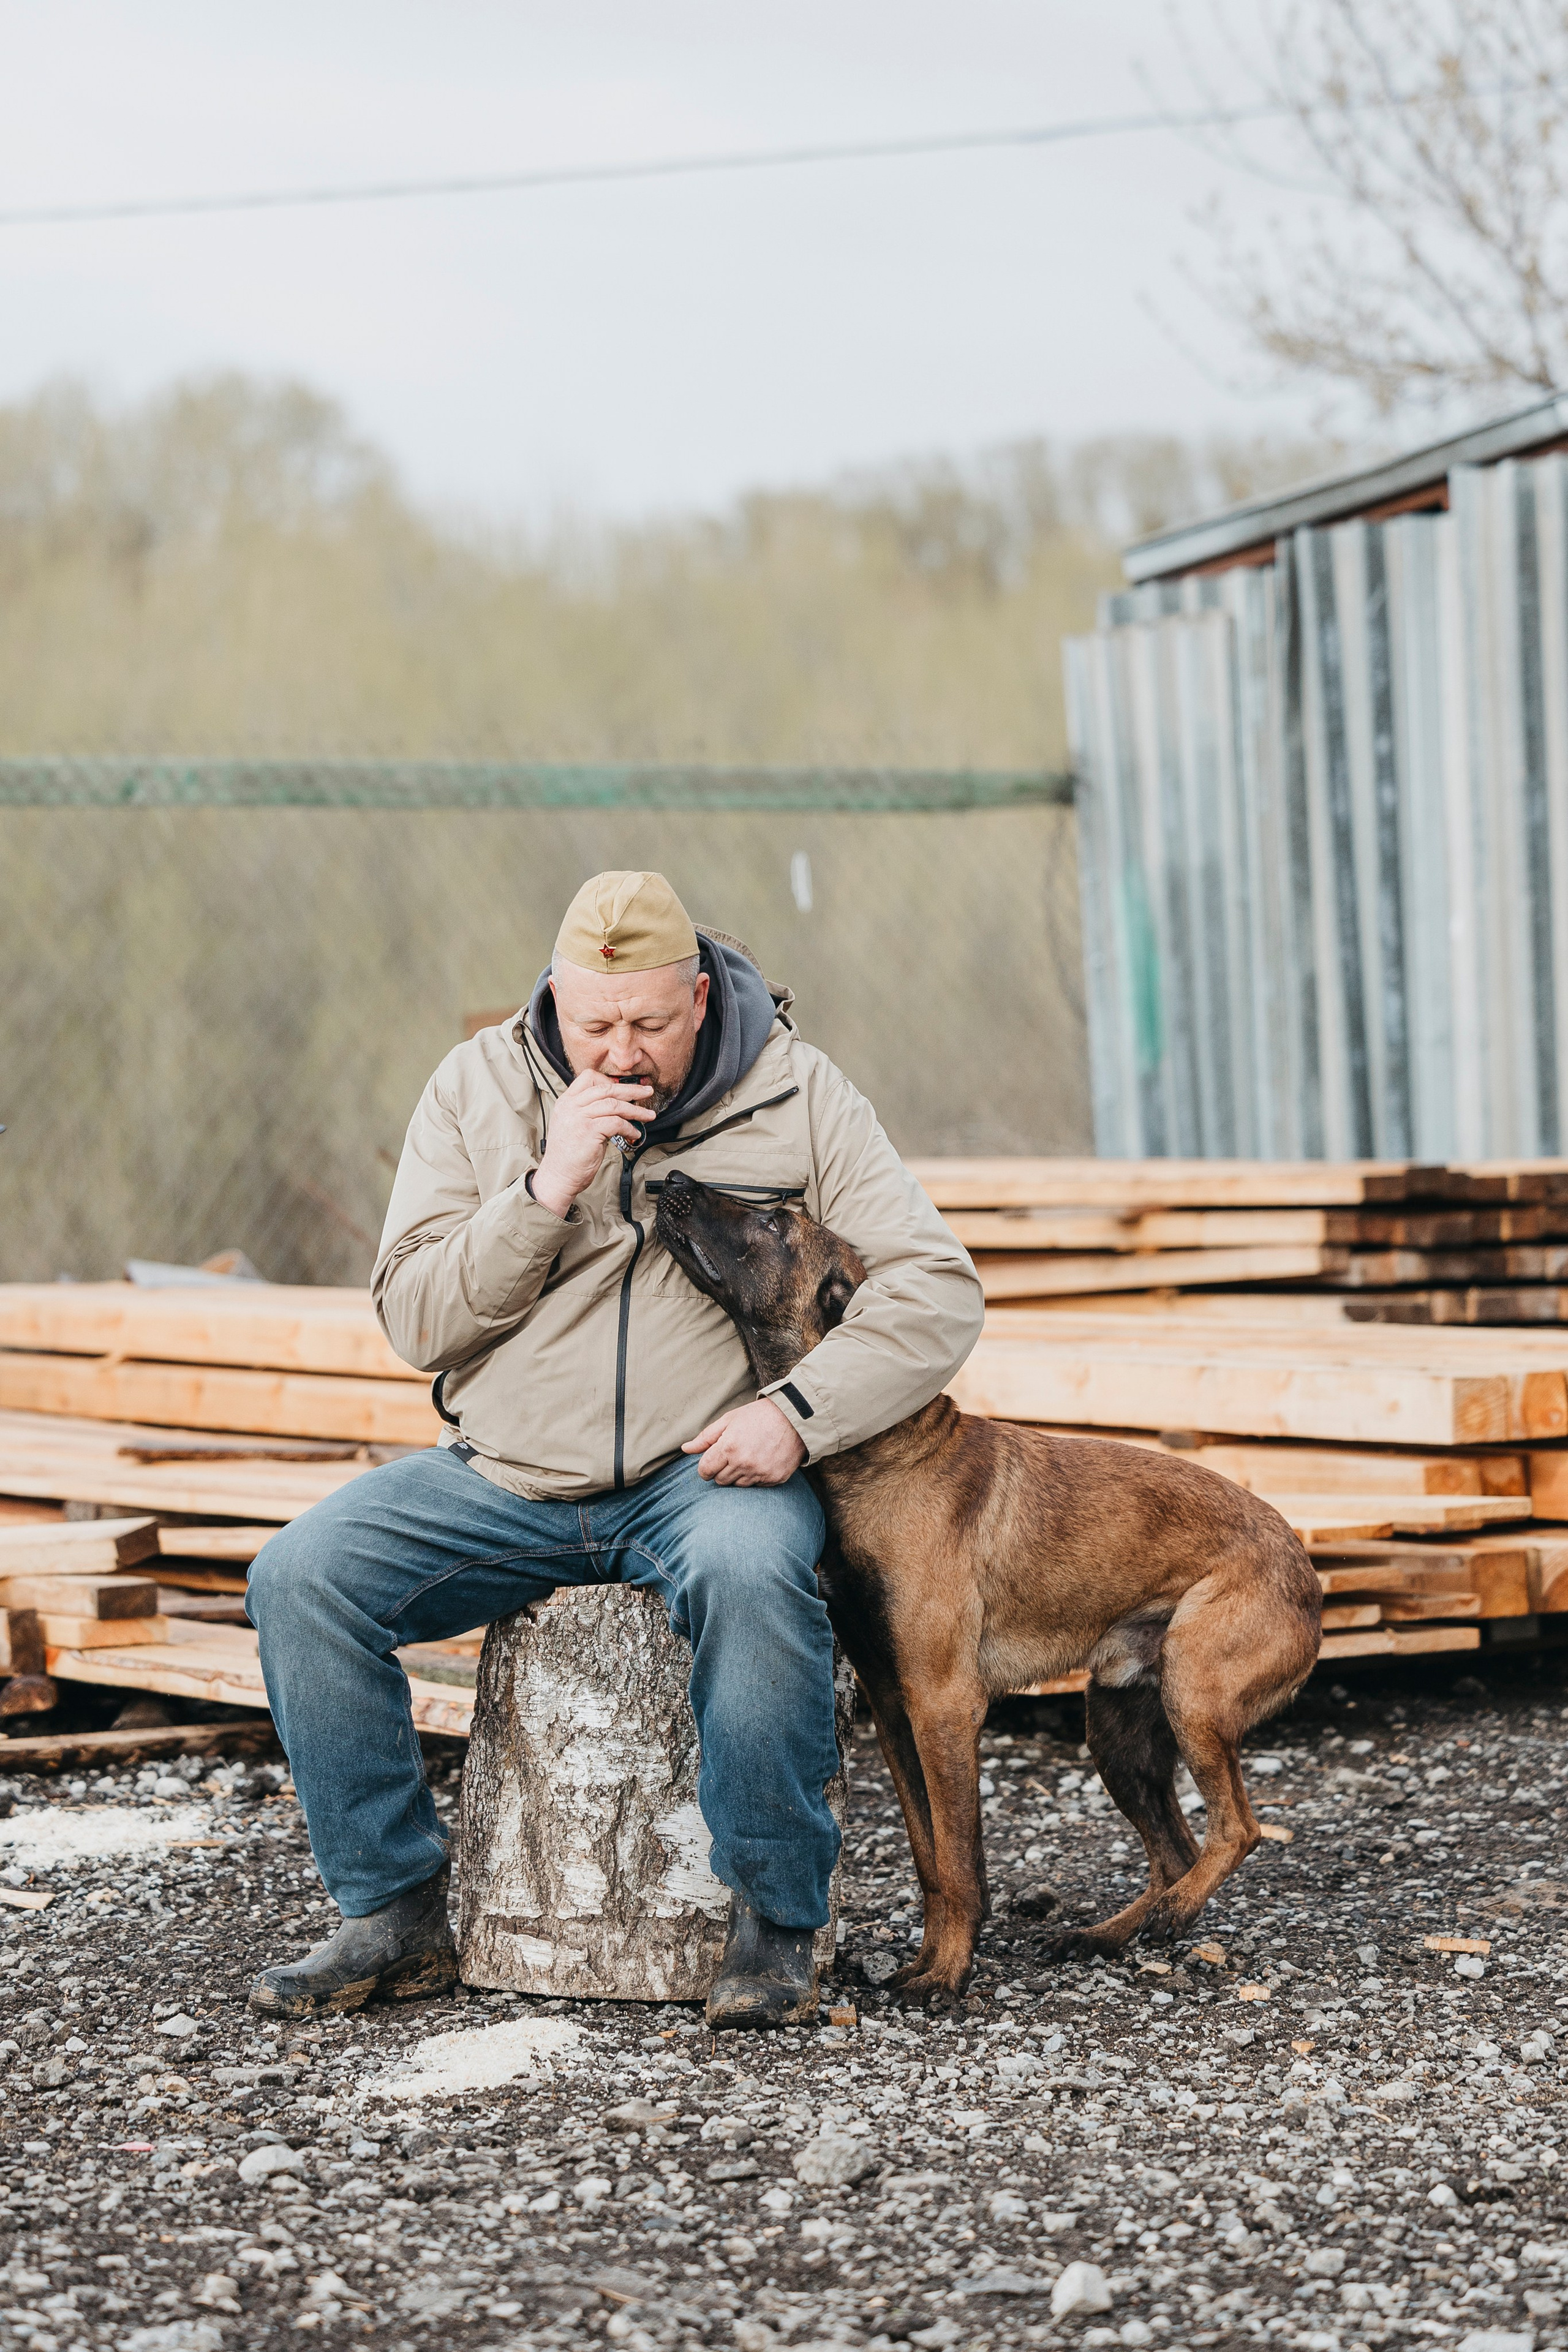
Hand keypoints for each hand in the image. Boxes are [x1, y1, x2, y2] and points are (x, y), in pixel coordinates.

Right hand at [531, 1071, 654, 1216]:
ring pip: (614, 1104)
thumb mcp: (573, 1125)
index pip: (588, 1077)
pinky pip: (616, 1122)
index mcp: (566, 1102)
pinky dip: (629, 1127)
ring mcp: (579, 1118)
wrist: (558, 1176)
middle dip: (631, 1089)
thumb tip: (616, 1106)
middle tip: (647, 1092)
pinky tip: (634, 1133)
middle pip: (606, 1088)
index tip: (625, 1088)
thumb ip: (589, 1112)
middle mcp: (571, 1106)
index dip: (610, 1080)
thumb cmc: (569, 1155)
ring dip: (636, 1110)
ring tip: (648, 1115)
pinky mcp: (588, 1131)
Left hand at [682, 1399, 806, 1485]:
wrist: (795, 1418)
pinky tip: (762, 1461)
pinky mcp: (774, 1479)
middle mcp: (743, 1463)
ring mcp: (760, 1473)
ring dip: (738, 1475)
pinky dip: (756, 1477)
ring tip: (748, 1456)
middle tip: (733, 1455)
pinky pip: (756, 1486)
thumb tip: (685, 1449)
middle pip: (720, 1481)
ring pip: (737, 1485)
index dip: (705, 1467)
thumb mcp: (729, 1420)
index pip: (704, 1471)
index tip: (712, 1461)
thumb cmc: (759, 1416)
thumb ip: (706, 1437)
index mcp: (729, 1447)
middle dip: (722, 1470)